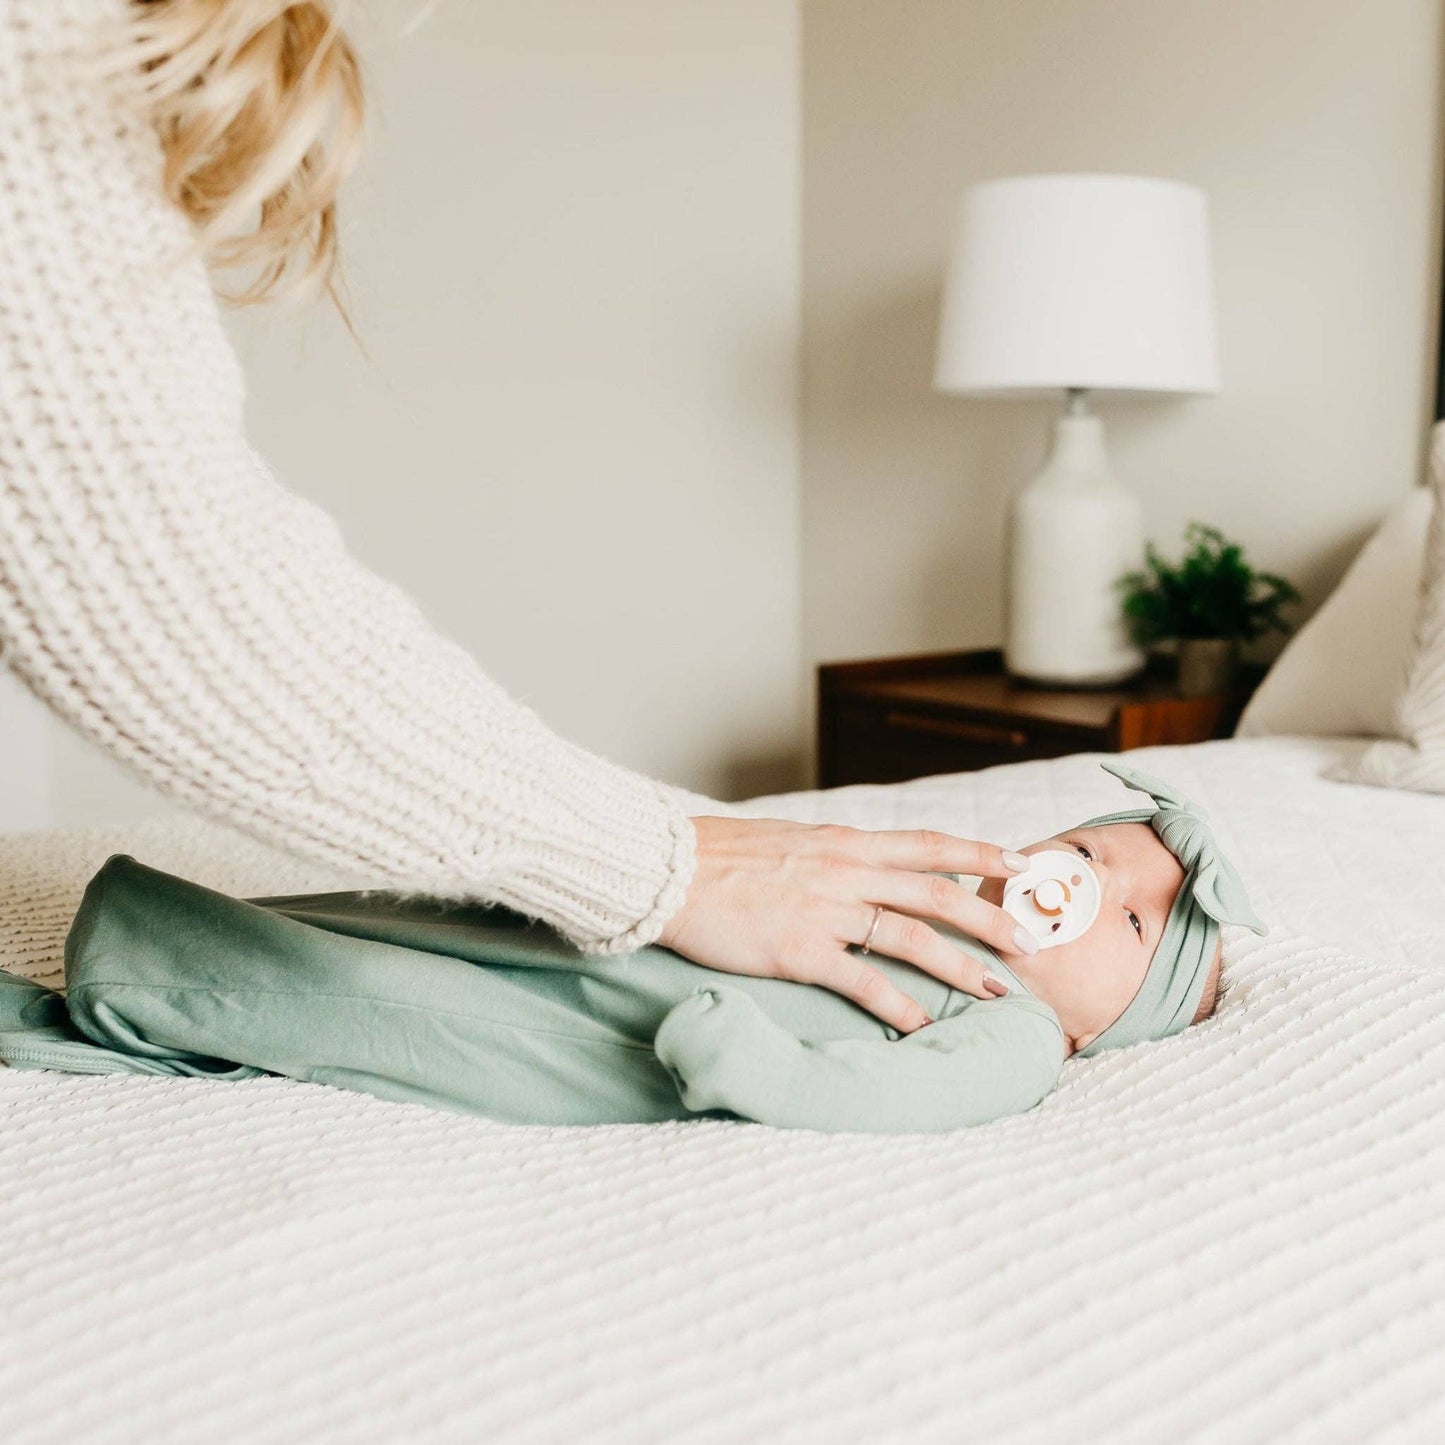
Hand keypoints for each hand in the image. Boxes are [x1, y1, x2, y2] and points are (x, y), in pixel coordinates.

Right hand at [656, 816, 1035, 1032]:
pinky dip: (900, 1006)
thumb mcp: (785, 840)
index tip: (1019, 860)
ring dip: (962, 965)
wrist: (667, 870)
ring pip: (913, 936)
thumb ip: (827, 854)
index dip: (978, 851)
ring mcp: (825, 910)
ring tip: (998, 991)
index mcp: (843, 841)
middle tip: (1029, 942)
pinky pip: (863, 981)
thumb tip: (855, 865)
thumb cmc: (717, 856)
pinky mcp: (799, 950)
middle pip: (936, 891)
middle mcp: (844, 870)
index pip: (927, 843)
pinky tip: (924, 1027)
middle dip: (989, 916)